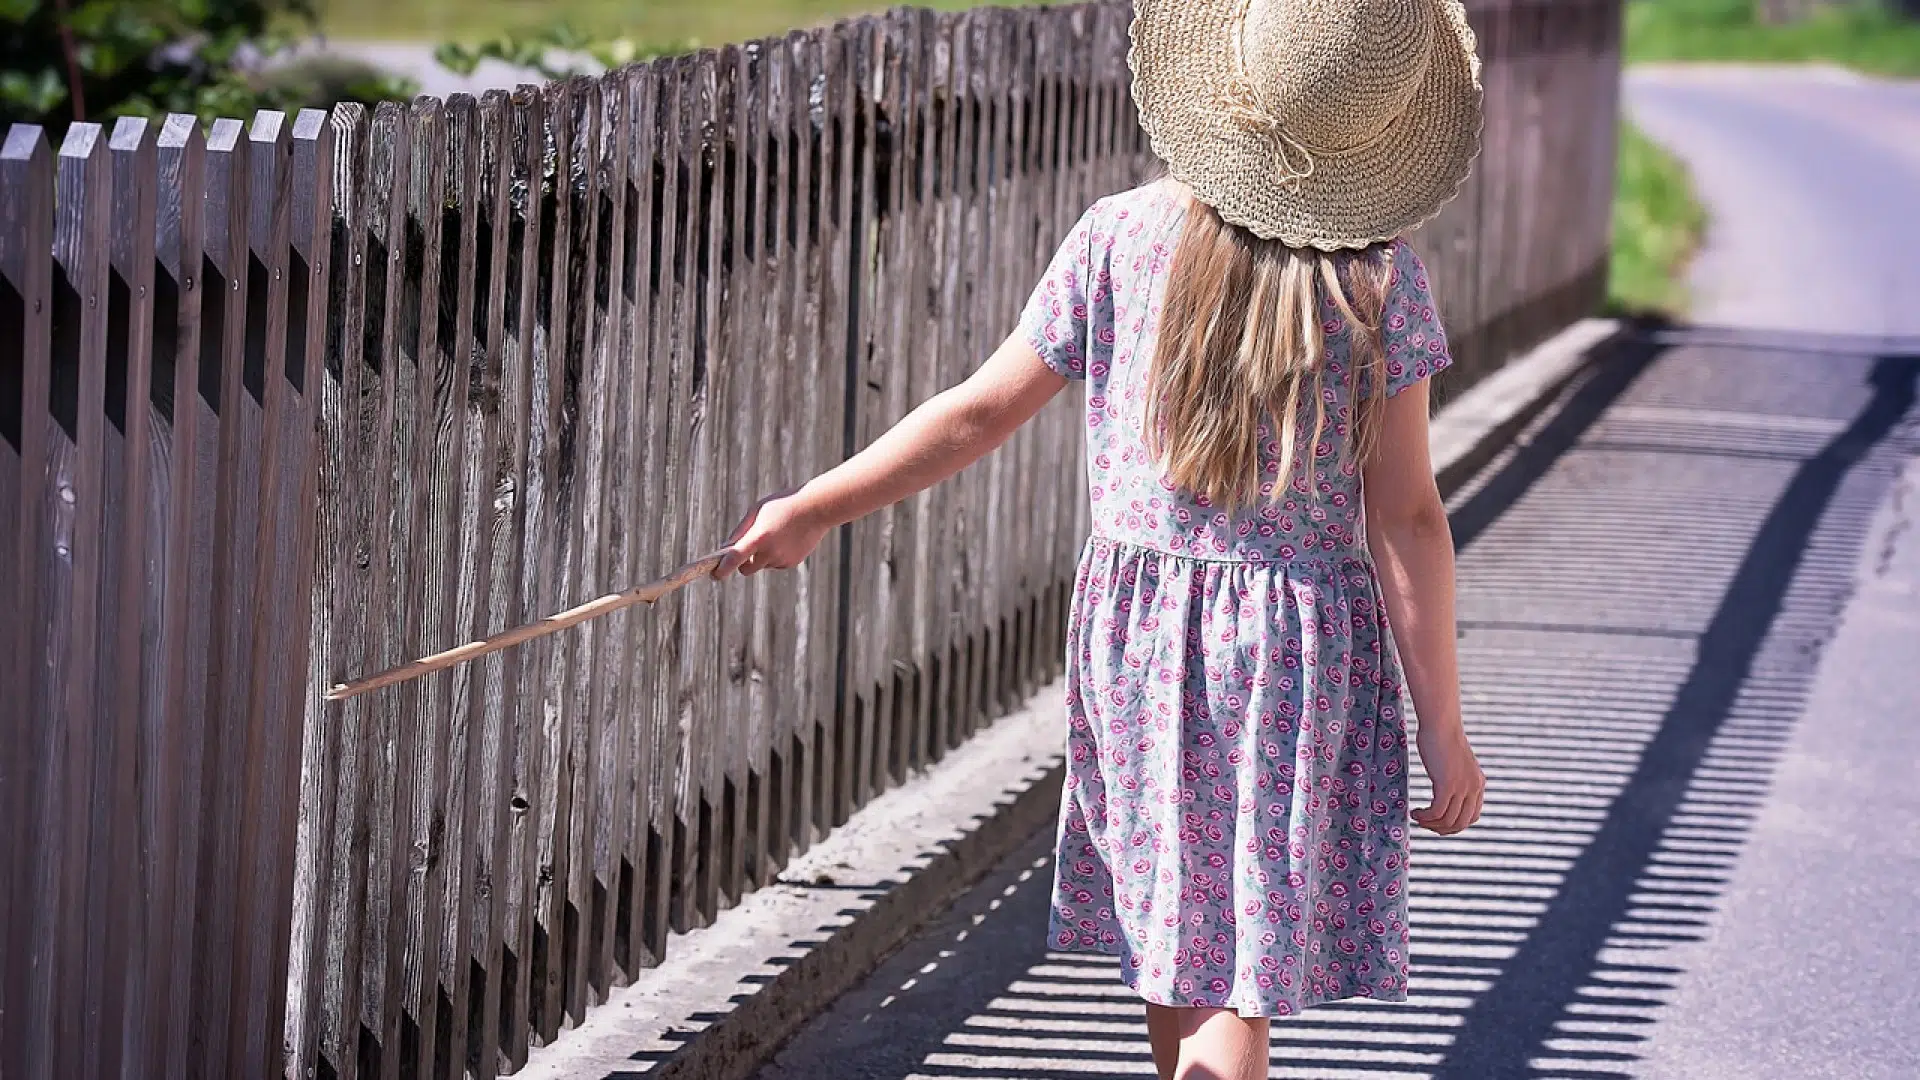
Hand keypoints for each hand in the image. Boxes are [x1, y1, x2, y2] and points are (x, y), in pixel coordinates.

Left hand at [713, 490, 829, 579]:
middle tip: (744, 551)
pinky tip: (785, 539)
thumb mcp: (757, 510)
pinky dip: (775, 555)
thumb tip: (726, 548)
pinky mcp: (792, 562)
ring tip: (774, 534)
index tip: (715, 575)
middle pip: (746, 569)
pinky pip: (776, 563)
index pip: (734, 559)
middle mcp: (770, 552)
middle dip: (742, 563)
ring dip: (761, 556)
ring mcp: (782, 559)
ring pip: (763, 564)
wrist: (817, 508)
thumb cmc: (783, 504)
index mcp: (759, 537)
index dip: (722, 570)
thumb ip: (740, 531)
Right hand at [1412, 724, 1483, 835]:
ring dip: (1430, 824)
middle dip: (1442, 829)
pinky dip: (1424, 817)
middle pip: (1461, 823)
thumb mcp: (1454, 763)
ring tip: (1417, 817)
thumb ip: (1455, 777)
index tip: (1437, 822)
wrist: (1441, 724)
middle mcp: (1474, 788)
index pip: (1472, 817)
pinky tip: (1414, 812)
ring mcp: (1462, 787)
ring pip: (1448, 820)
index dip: (1454, 825)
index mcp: (1478, 784)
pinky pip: (1437, 812)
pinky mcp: (1448, 784)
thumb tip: (1445, 787)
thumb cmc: (1441, 738)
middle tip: (1425, 824)